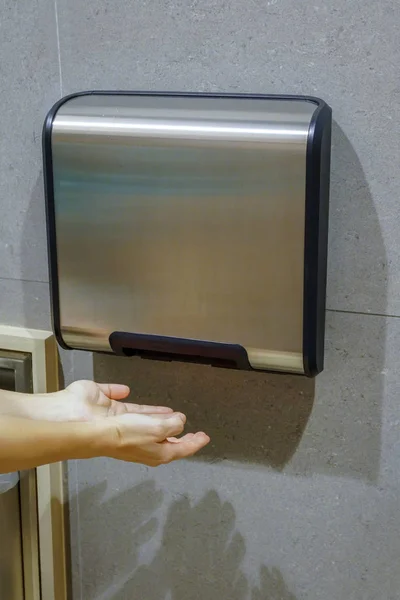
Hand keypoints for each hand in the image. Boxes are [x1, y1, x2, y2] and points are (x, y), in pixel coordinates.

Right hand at [65, 381, 209, 465]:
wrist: (87, 428)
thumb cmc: (125, 432)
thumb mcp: (156, 429)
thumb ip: (172, 424)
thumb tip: (180, 421)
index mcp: (155, 451)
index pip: (179, 448)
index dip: (193, 442)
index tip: (205, 437)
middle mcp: (142, 442)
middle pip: (165, 439)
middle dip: (179, 435)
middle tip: (194, 431)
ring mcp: (127, 428)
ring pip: (150, 425)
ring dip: (162, 421)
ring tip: (174, 415)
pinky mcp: (114, 413)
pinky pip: (131, 408)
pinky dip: (139, 405)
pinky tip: (137, 398)